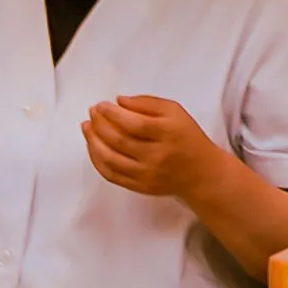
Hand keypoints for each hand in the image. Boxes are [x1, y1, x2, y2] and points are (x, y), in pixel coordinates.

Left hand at [82, 91, 229, 212]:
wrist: (200, 173)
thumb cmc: (187, 136)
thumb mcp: (175, 112)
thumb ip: (147, 103)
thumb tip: (119, 101)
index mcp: (167, 133)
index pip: (134, 123)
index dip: (112, 114)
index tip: (100, 105)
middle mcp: (156, 156)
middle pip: (119, 141)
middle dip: (100, 125)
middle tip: (92, 113)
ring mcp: (146, 174)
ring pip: (110, 159)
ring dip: (93, 142)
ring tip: (87, 127)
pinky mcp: (139, 187)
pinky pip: (111, 175)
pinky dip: (97, 160)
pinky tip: (93, 147)